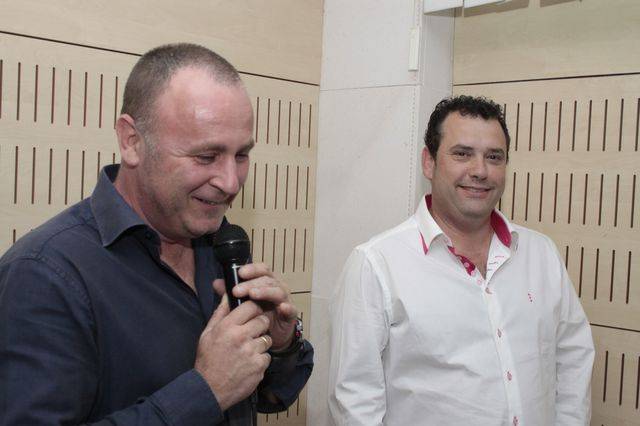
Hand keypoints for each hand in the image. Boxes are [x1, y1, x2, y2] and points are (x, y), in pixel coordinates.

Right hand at [194, 290, 272, 410]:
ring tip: (247, 351)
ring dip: (260, 343)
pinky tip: (248, 364)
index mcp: (227, 327)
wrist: (209, 390)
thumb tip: (227, 295)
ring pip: (267, 338)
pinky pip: (267, 356)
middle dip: (260, 325)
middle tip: (251, 333)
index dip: (254, 308)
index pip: (251, 306)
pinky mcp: (259, 366)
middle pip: (263, 320)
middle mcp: (241, 337)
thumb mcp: (207, 334)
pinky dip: (260, 360)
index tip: (253, 312)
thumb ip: (220, 313)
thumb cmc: (207, 360)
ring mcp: (251, 352)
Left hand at [233, 263, 297, 350]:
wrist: (272, 334)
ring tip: (253, 294)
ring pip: (278, 291)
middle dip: (251, 283)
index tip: (240, 273)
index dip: (252, 269)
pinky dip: (287, 307)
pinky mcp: (290, 314)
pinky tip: (281, 307)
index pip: (261, 270)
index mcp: (266, 282)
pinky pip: (291, 309)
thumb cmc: (258, 314)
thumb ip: (231, 293)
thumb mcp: (243, 303)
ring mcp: (285, 300)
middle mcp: (277, 287)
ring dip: (265, 291)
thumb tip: (216, 282)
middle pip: (267, 280)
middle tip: (237, 291)